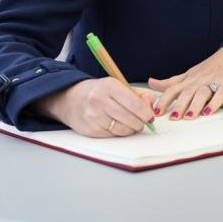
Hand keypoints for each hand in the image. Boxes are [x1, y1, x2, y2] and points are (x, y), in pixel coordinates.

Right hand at [33, 78, 156, 137]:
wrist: (70, 99)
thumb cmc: (98, 92)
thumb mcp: (117, 86)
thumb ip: (138, 94)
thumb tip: (152, 104)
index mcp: (110, 86)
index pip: (135, 104)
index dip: (146, 113)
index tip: (150, 116)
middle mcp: (100, 100)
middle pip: (130, 119)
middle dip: (140, 123)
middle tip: (142, 122)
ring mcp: (93, 116)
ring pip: (123, 130)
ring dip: (130, 129)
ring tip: (130, 123)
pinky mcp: (90, 130)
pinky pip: (112, 136)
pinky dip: (118, 133)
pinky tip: (116, 125)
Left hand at [148, 43, 222, 120]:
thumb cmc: (211, 68)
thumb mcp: (189, 74)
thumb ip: (171, 82)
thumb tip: (151, 82)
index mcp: (189, 78)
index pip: (173, 89)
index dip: (164, 100)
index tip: (156, 112)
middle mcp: (199, 80)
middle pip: (187, 92)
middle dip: (179, 105)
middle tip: (173, 118)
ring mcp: (214, 81)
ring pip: (202, 93)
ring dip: (195, 105)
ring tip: (189, 117)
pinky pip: (220, 94)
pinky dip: (214, 103)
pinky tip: (209, 111)